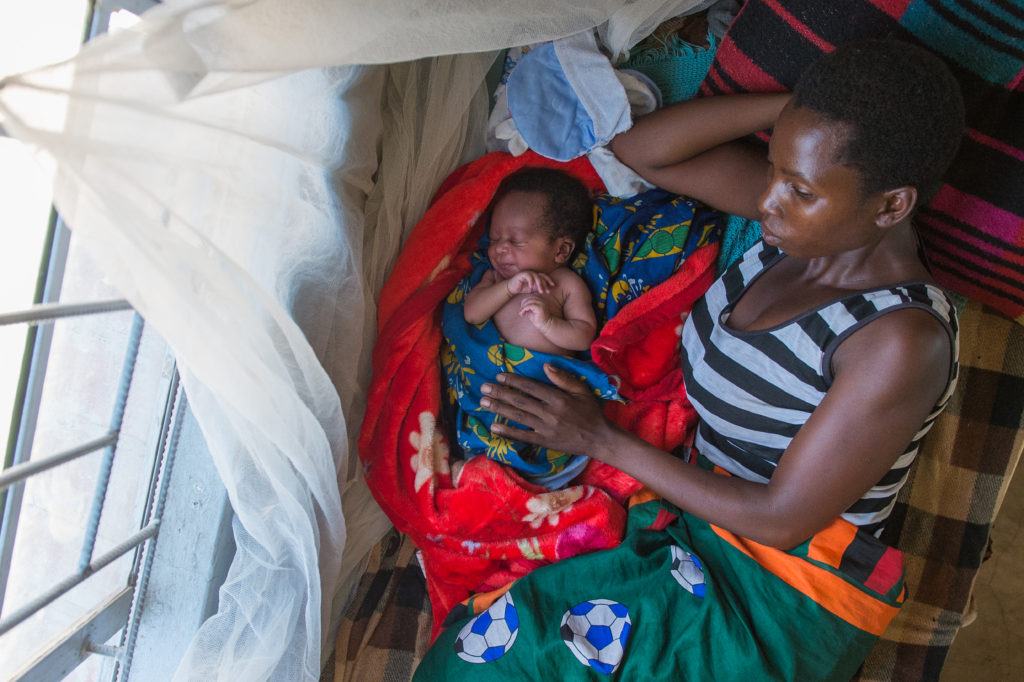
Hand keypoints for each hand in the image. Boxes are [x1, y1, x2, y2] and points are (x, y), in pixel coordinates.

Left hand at [479, 366, 613, 457]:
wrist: (598, 438)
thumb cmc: (590, 412)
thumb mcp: (582, 390)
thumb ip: (564, 378)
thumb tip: (546, 365)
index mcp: (558, 398)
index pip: (531, 387)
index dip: (513, 381)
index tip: (499, 376)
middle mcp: (549, 413)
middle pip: (520, 401)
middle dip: (500, 393)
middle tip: (483, 387)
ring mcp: (545, 428)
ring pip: (518, 416)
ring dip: (499, 409)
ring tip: (483, 402)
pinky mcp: (544, 442)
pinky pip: (523, 436)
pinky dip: (508, 432)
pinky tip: (494, 427)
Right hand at [505, 270, 553, 295]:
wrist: (512, 288)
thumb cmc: (522, 288)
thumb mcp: (532, 289)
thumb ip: (538, 287)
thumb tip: (547, 290)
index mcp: (536, 275)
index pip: (544, 276)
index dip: (549, 280)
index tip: (553, 286)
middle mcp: (532, 273)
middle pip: (541, 276)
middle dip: (545, 284)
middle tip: (547, 291)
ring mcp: (527, 273)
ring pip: (536, 276)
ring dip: (539, 284)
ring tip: (540, 291)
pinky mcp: (522, 274)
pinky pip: (528, 276)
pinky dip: (531, 281)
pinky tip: (531, 287)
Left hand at [519, 294, 555, 328]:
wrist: (545, 325)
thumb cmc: (538, 319)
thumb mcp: (531, 311)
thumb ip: (527, 307)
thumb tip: (521, 304)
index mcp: (539, 299)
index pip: (529, 298)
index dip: (523, 303)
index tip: (522, 311)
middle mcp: (540, 300)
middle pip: (527, 299)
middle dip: (522, 305)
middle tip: (521, 313)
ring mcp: (540, 303)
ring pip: (528, 301)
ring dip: (522, 308)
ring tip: (521, 314)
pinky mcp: (539, 307)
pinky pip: (529, 305)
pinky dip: (524, 309)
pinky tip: (522, 314)